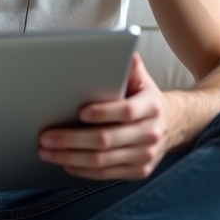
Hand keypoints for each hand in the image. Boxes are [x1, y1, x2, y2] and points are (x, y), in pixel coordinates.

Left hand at [38, 52, 174, 179]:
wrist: (174, 125)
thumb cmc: (146, 99)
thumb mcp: (142, 79)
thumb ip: (129, 65)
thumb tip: (119, 44)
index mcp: (151, 107)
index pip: (126, 111)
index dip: (103, 113)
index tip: (79, 113)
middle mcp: (151, 133)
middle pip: (106, 140)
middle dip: (72, 139)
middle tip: (46, 136)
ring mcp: (145, 156)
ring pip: (102, 161)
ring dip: (70, 158)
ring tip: (47, 151)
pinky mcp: (139, 172)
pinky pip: (106, 175)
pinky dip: (82, 171)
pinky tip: (64, 164)